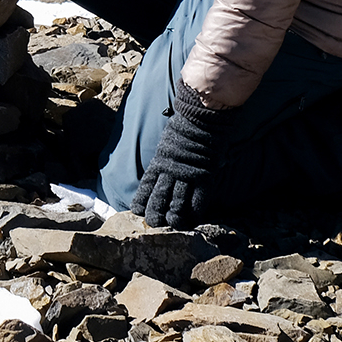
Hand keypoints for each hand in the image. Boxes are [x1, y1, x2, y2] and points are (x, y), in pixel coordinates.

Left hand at [131, 83, 233, 228]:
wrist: (201, 118)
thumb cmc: (182, 129)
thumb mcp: (164, 145)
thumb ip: (161, 162)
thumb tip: (157, 175)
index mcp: (158, 162)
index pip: (145, 186)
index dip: (141, 201)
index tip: (137, 211)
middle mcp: (169, 171)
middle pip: (158, 198)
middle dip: (155, 213)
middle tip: (155, 222)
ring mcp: (187, 175)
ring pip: (176, 203)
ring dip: (172, 217)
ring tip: (170, 224)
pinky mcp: (203, 177)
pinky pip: (197, 200)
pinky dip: (193, 213)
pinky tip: (190, 221)